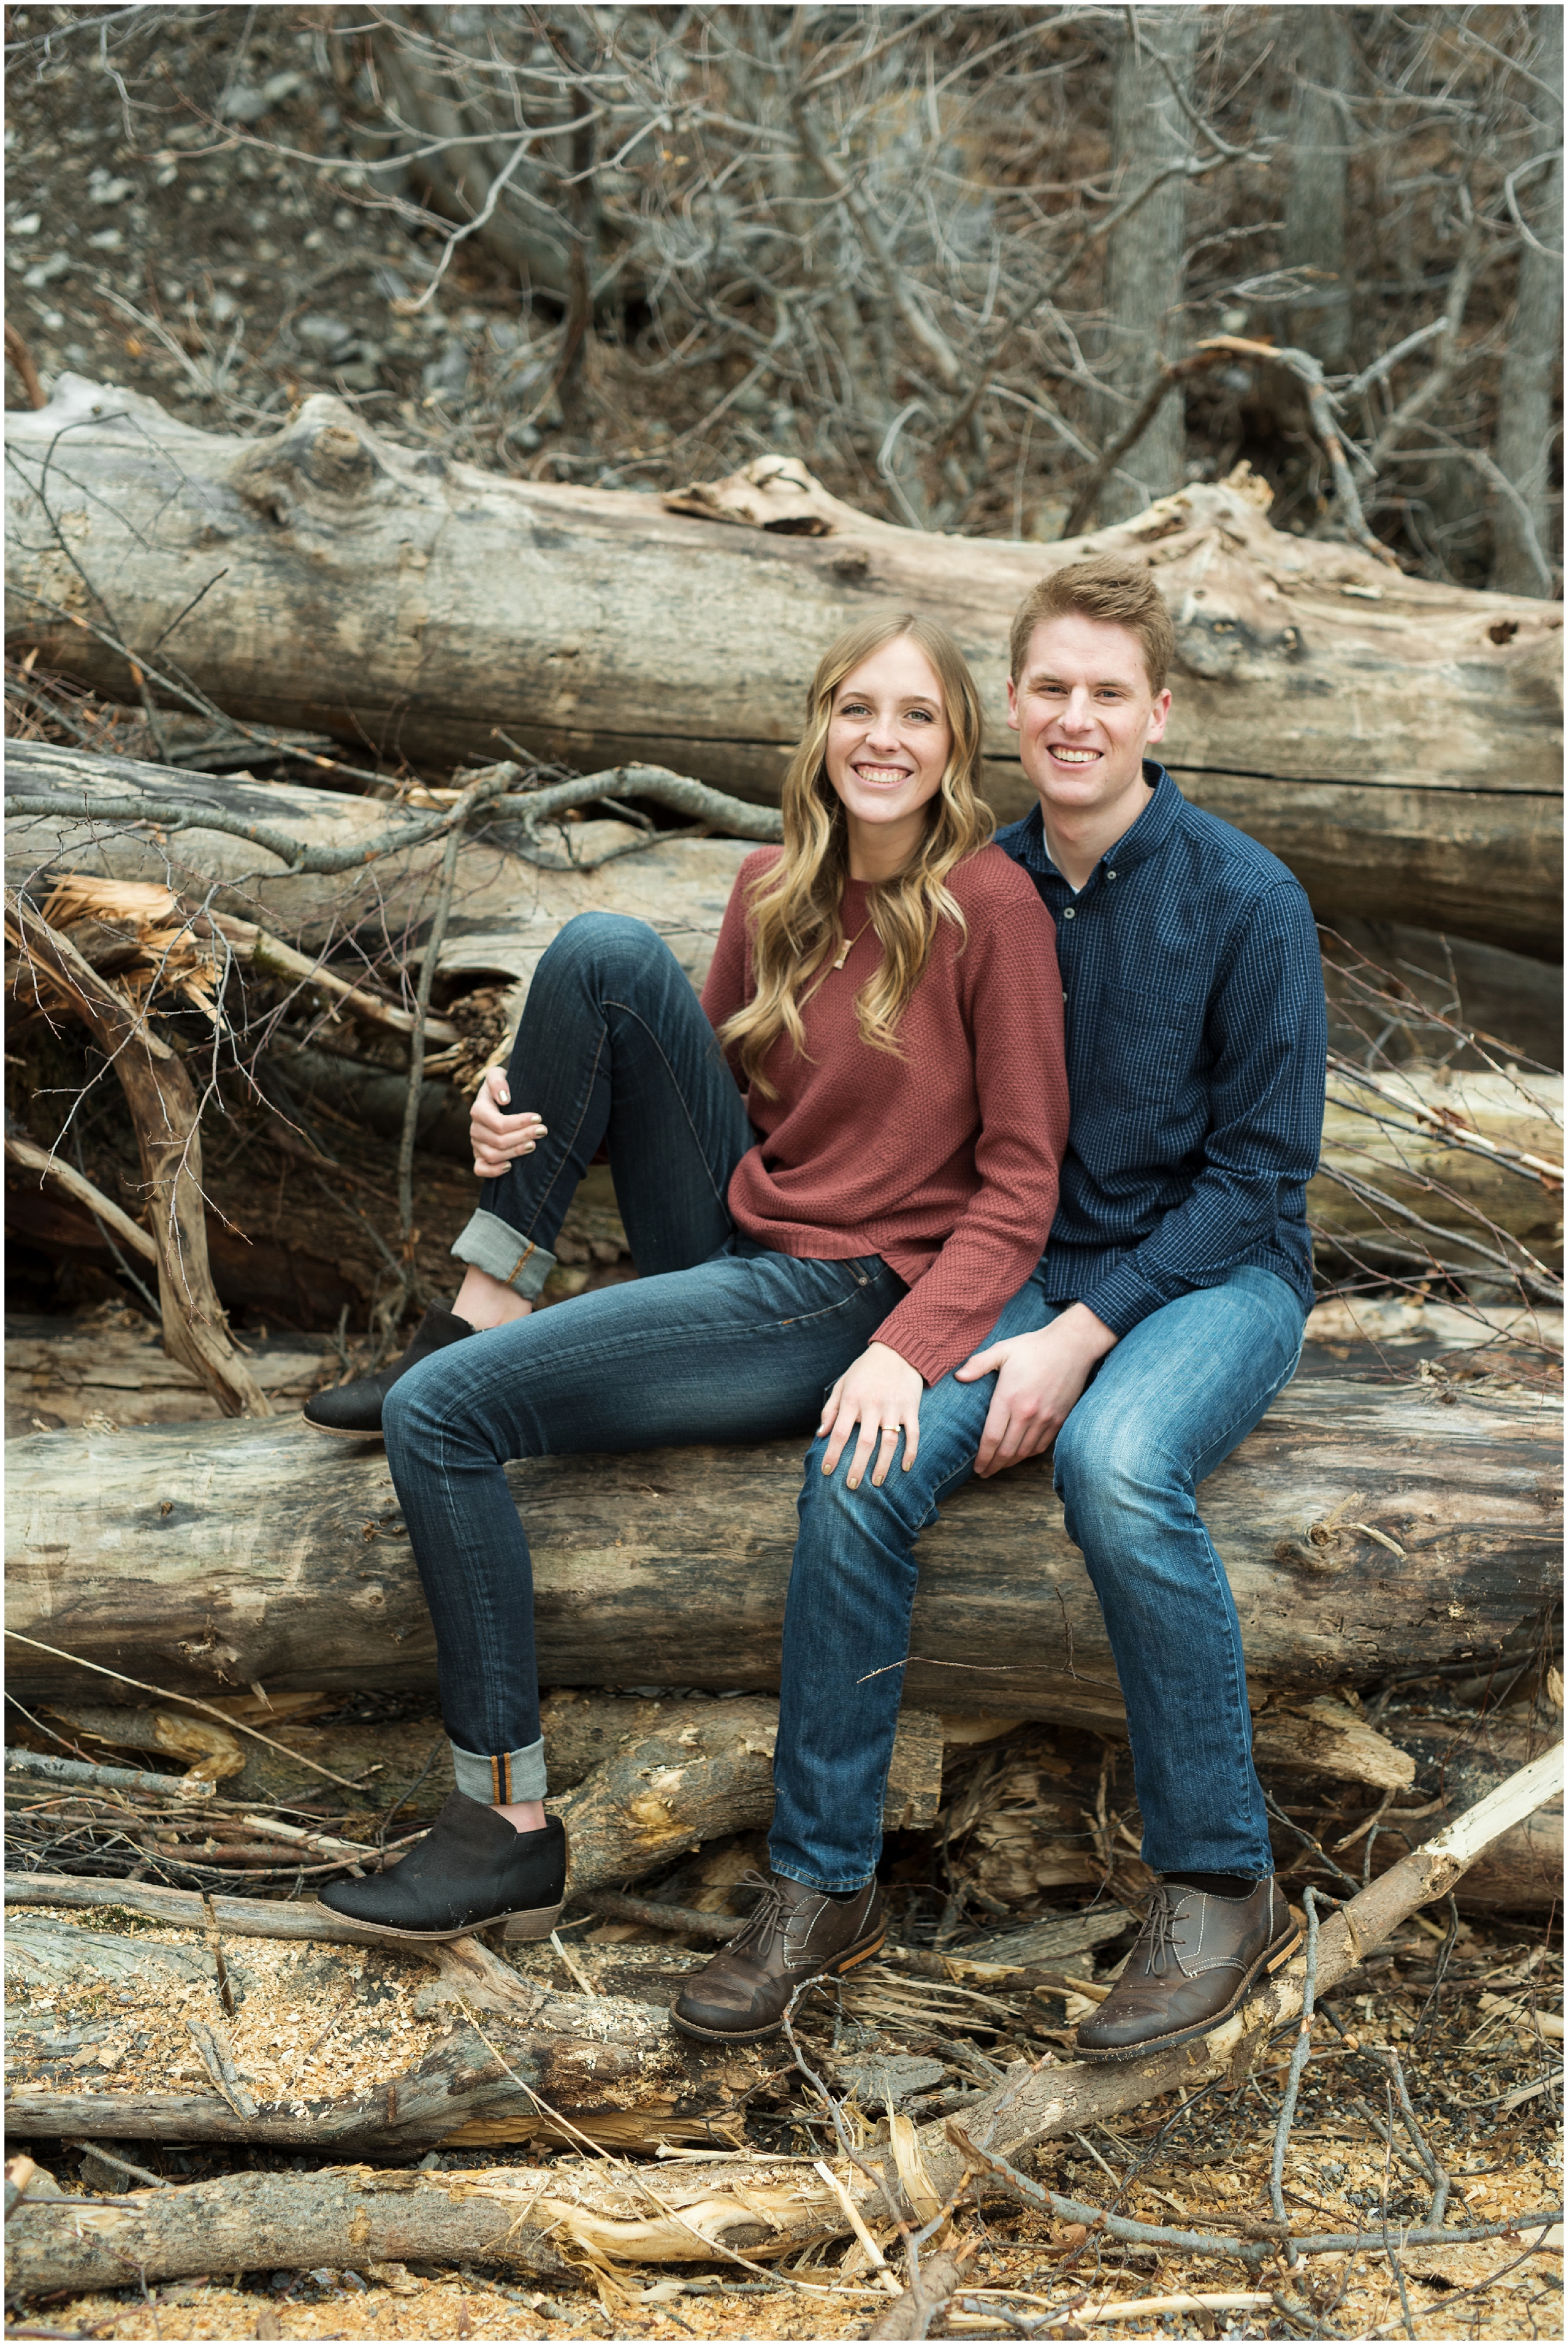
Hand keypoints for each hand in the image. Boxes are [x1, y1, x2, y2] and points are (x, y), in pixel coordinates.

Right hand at [470, 1065, 546, 1179]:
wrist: (501, 1097)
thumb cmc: (503, 1086)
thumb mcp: (498, 1074)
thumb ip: (497, 1080)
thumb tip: (504, 1099)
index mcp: (478, 1110)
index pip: (498, 1123)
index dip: (519, 1123)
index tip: (538, 1118)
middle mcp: (475, 1128)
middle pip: (498, 1141)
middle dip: (523, 1136)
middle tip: (542, 1131)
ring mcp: (476, 1144)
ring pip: (493, 1155)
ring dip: (515, 1152)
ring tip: (533, 1145)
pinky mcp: (479, 1156)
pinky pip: (480, 1169)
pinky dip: (494, 1171)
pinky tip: (510, 1166)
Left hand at [818, 1342, 924, 1490]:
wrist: (897, 1350)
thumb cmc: (865, 1369)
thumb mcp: (843, 1384)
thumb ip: (830, 1409)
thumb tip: (820, 1434)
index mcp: (852, 1399)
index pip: (839, 1432)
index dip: (832, 1454)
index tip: (826, 1471)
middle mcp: (873, 1405)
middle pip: (864, 1443)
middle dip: (857, 1467)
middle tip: (851, 1485)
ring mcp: (894, 1408)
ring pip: (889, 1442)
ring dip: (883, 1465)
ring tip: (877, 1482)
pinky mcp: (911, 1408)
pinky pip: (913, 1434)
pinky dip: (910, 1452)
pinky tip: (905, 1467)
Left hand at [954, 1303, 1116, 1478]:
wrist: (1072, 1346)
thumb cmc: (1034, 1347)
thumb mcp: (1003, 1350)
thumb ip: (978, 1364)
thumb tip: (958, 1377)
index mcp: (1009, 1398)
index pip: (992, 1438)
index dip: (983, 1456)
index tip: (976, 1467)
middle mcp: (1027, 1413)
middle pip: (1007, 1450)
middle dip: (993, 1465)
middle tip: (984, 1473)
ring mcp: (1045, 1418)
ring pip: (1025, 1452)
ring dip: (1010, 1463)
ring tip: (999, 1467)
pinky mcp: (1059, 1419)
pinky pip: (1042, 1445)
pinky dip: (1028, 1455)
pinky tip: (1020, 1455)